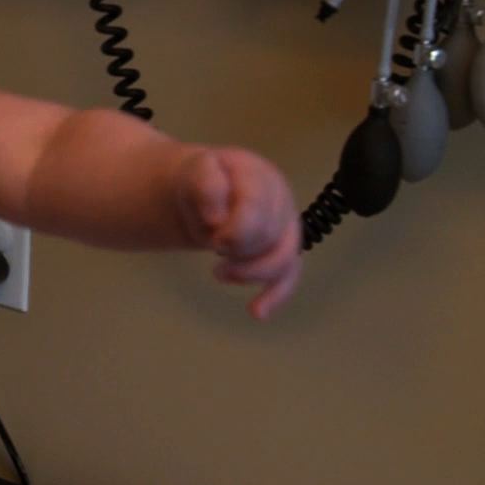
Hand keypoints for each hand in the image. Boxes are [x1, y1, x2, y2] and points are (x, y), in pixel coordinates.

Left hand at [175, 148, 300, 319]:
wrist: (207, 188)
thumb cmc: (202, 180)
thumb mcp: (195, 172)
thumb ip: (206, 186)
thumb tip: (217, 219)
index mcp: (260, 175)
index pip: (257, 206)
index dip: (234, 228)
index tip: (211, 236)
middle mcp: (282, 199)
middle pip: (269, 236)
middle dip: (237, 248)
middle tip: (211, 245)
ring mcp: (287, 226)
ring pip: (284, 259)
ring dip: (249, 272)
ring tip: (218, 272)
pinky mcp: (284, 250)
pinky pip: (288, 276)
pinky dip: (275, 296)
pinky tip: (257, 312)